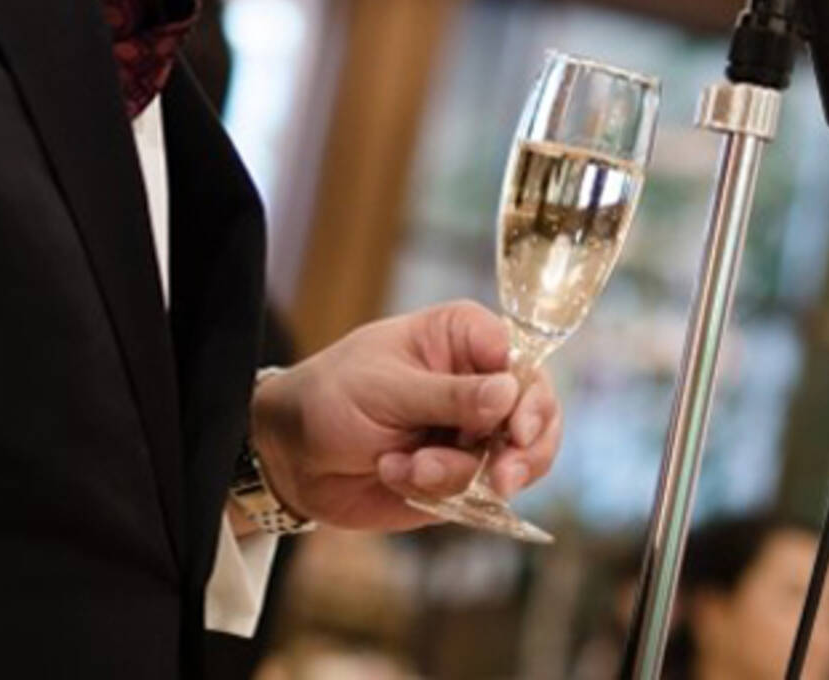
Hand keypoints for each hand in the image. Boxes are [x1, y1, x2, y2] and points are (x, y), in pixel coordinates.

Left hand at [250, 301, 561, 531]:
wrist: (292, 455)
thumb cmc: (329, 397)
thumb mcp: (385, 389)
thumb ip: (448, 394)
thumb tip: (509, 391)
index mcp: (460, 336)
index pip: (519, 356)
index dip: (528, 394)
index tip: (515, 429)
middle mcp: (476, 380)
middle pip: (536, 411)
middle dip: (523, 449)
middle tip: (502, 477)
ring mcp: (472, 430)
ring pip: (517, 459)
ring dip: (465, 474)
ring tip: (413, 471)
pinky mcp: (462, 473)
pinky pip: (483, 493)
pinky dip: (444, 492)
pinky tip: (398, 476)